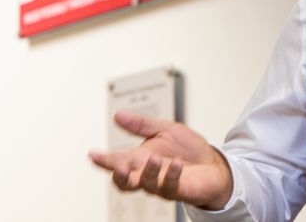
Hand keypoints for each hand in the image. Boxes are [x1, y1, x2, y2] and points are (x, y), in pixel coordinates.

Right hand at [89, 111, 233, 209]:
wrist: (213, 164)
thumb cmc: (187, 150)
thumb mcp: (164, 129)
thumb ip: (141, 124)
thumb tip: (118, 115)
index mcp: (140, 159)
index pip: (117, 161)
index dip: (104, 160)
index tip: (93, 154)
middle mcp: (147, 174)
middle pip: (125, 183)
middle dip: (119, 176)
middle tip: (119, 166)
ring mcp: (162, 184)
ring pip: (146, 185)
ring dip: (148, 172)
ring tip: (154, 157)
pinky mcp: (179, 190)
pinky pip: (170, 186)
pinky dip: (171, 174)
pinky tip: (176, 163)